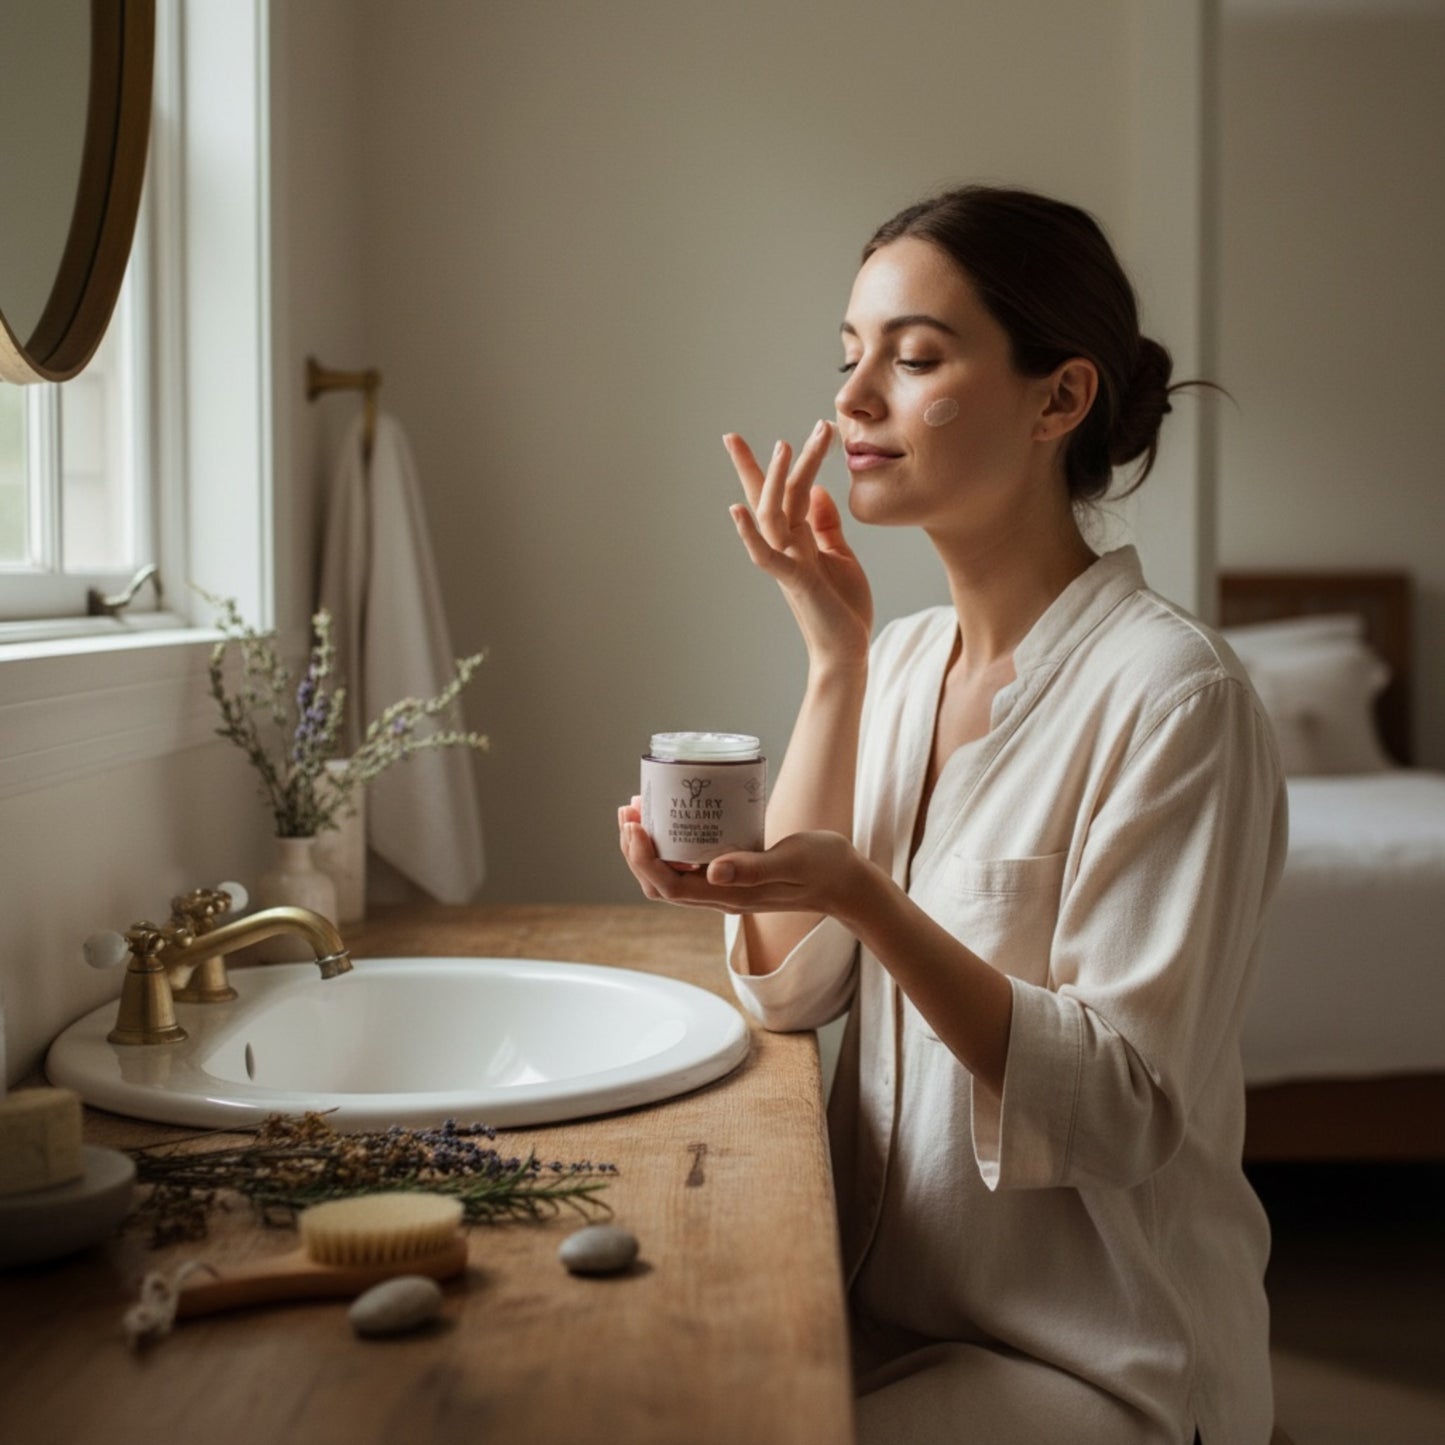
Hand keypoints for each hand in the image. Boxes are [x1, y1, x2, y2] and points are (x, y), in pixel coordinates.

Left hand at [618, 797, 868, 920]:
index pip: (668, 886)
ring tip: (638, 811)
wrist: (846, 883)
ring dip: (648, 847)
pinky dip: (671, 843)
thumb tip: (713, 872)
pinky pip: (689, 864)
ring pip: (671, 874)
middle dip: (635, 850)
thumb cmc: (823, 868)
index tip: (634, 826)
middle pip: (659, 883)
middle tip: (628, 811)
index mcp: (728, 896)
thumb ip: (754, 867)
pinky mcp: (733, 873)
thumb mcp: (790, 862)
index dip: (642, 859)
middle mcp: (719, 895)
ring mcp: (725, 886)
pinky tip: (673, 818)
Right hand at [724, 423, 872, 668]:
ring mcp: (788, 562)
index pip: (778, 496)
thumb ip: (826, 525)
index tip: (741, 438)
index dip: (761, 468)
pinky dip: (750, 533)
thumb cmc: (842, 606)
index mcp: (797, 539)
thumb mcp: (839, 555)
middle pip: (769, 498)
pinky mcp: (795, 580)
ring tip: (782, 447)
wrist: (847, 649)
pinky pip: (766, 555)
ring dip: (775, 481)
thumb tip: (818, 491)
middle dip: (754, 466)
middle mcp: (786, 547)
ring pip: (773, 515)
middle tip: (731, 435)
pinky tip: (738, 510)